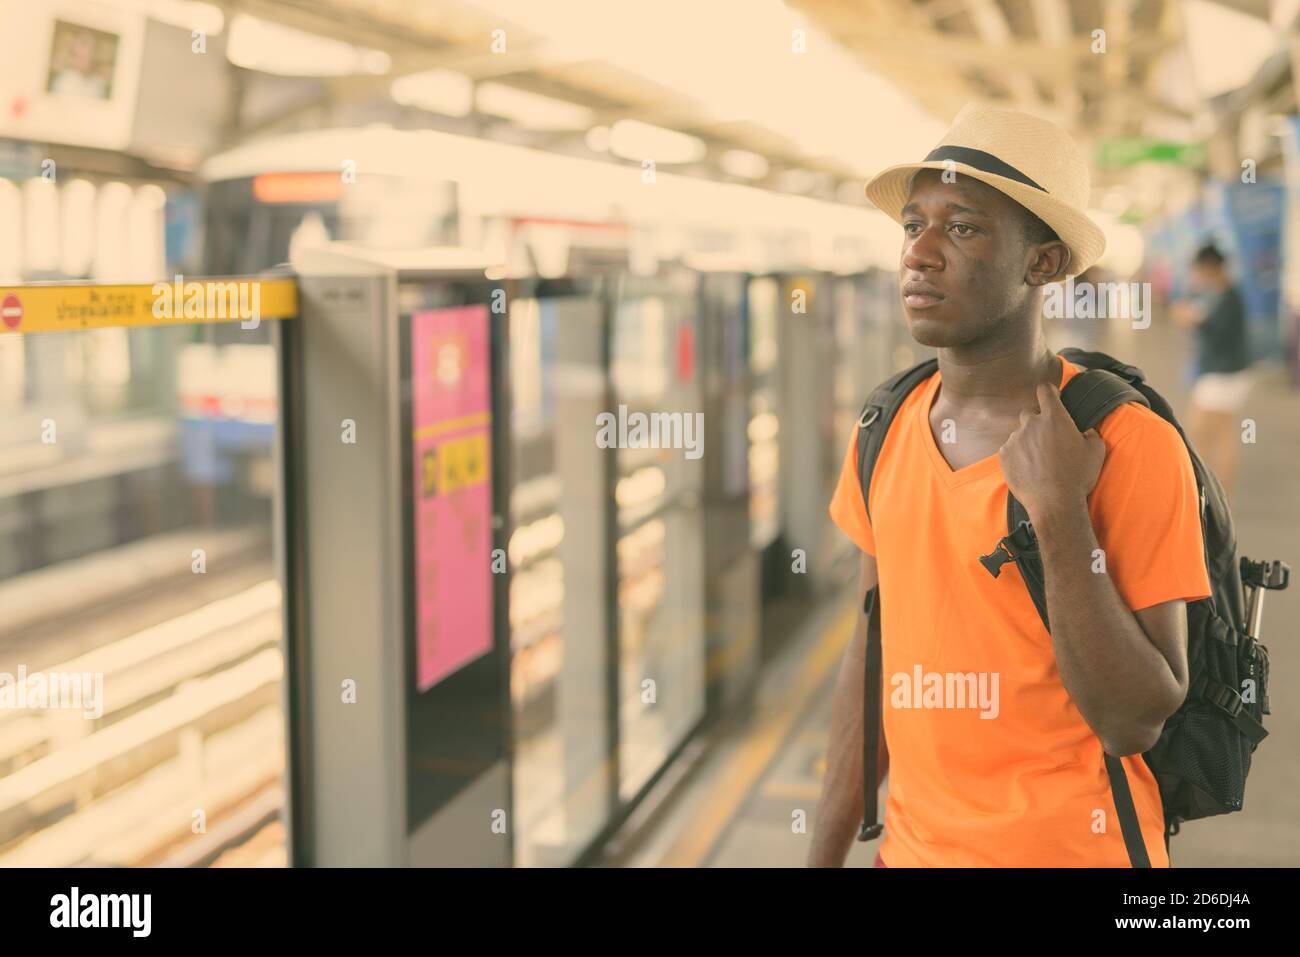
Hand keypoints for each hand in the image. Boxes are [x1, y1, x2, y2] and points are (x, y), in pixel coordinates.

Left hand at [998, 382, 1104, 520]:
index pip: (1045, 390)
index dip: (1048, 392)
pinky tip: (1028, 469)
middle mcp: (1031, 424)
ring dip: (1028, 441)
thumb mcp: (1096, 451)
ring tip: (1039, 461)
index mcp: (1054, 418)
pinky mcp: (1004, 455)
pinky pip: (1010, 449)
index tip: (1050, 396)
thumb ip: (1090, 434)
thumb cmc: (1077, 476)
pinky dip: (1017, 455)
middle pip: (1030, 413)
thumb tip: (1085, 431)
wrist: (1054, 502)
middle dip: (1037, 423)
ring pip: (1020, 434)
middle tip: (1047, 440)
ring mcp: (1015, 439)